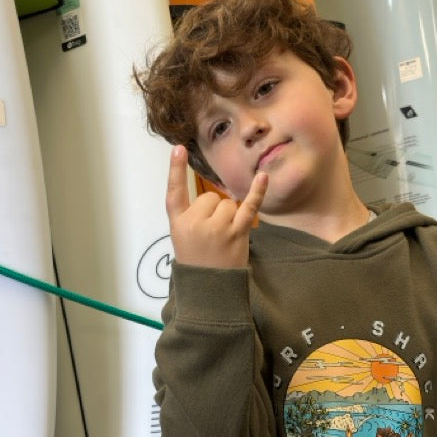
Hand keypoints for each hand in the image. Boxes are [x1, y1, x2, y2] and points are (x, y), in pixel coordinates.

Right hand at [165, 145, 267, 268]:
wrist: (210, 289)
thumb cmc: (197, 260)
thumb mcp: (183, 238)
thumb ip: (193, 216)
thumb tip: (218, 197)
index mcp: (178, 223)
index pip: (174, 191)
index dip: (175, 169)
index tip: (179, 148)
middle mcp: (195, 224)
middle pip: (210, 197)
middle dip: (214, 210)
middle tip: (211, 235)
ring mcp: (217, 229)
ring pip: (228, 203)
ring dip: (229, 215)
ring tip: (223, 238)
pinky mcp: (237, 234)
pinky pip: (249, 207)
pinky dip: (257, 192)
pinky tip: (263, 176)